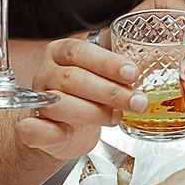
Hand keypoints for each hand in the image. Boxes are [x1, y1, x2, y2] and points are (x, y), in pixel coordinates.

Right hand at [0, 36, 139, 163]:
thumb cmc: (87, 97)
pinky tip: (71, 133)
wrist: (63, 131)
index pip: (80, 51)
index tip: (132, 73)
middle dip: (110, 91)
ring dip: (93, 112)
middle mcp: (46, 73)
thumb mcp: (102, 76)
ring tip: (117, 117)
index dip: (107, 62)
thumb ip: (121, 69)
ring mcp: (37, 101)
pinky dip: (54, 133)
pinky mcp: (32, 129)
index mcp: (60, 53)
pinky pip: (35, 130)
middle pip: (73, 78)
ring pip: (60, 103)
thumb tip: (152, 61)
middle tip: (137, 102)